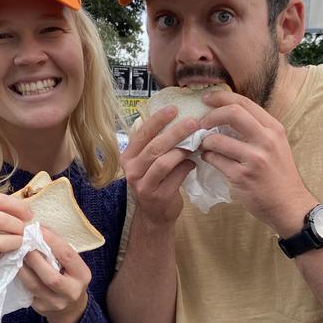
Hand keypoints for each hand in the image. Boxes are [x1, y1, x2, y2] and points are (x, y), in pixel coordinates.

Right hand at [0, 193, 31, 310]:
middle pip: (2, 219)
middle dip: (20, 225)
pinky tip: (8, 255)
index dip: (18, 206)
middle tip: (27, 231)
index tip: (28, 214)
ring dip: (17, 243)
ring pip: (1, 242)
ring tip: (22, 243)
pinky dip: (5, 256)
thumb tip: (13, 213)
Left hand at [16, 227, 90, 322]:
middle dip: (34, 258)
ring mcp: (56, 303)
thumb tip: (38, 228)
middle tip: (21, 243)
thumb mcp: (71, 264)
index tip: (38, 229)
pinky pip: (27, 291)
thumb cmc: (69, 276)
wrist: (69, 307)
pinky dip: (18, 277)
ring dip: (22, 267)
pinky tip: (12, 267)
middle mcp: (72, 291)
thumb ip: (58, 249)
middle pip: (51, 276)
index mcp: (82, 275)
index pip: (67, 255)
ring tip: (13, 254)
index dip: (52, 241)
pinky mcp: (41, 308)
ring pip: (34, 285)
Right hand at [121, 107, 198, 225]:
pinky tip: (193, 163)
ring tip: (195, 143)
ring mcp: (144, 185)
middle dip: (176, 132)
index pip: (142, 134)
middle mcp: (131, 171)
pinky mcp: (159, 197)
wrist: (154, 214)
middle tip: (193, 122)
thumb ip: (156, 144)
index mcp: (127, 157)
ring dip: (182, 150)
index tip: (174, 108)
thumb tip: (179, 119)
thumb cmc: (154, 181)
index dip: (158, 120)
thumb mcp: (148, 162)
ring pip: (164, 162)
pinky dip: (187, 166)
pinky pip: (176, 176)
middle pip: (155, 147)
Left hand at [199, 89, 315, 233]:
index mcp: (274, 129)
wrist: (290, 206)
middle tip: (200, 122)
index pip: (244, 102)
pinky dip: (207, 157)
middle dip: (210, 115)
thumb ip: (256, 130)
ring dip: (204, 141)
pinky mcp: (242, 176)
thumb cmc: (280, 175)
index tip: (207, 99)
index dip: (221, 97)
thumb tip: (226, 114)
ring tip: (203, 145)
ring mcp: (254, 159)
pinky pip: (215, 160)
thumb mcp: (276, 145)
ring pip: (218, 139)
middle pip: (232, 113)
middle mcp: (266, 140)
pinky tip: (208, 158)